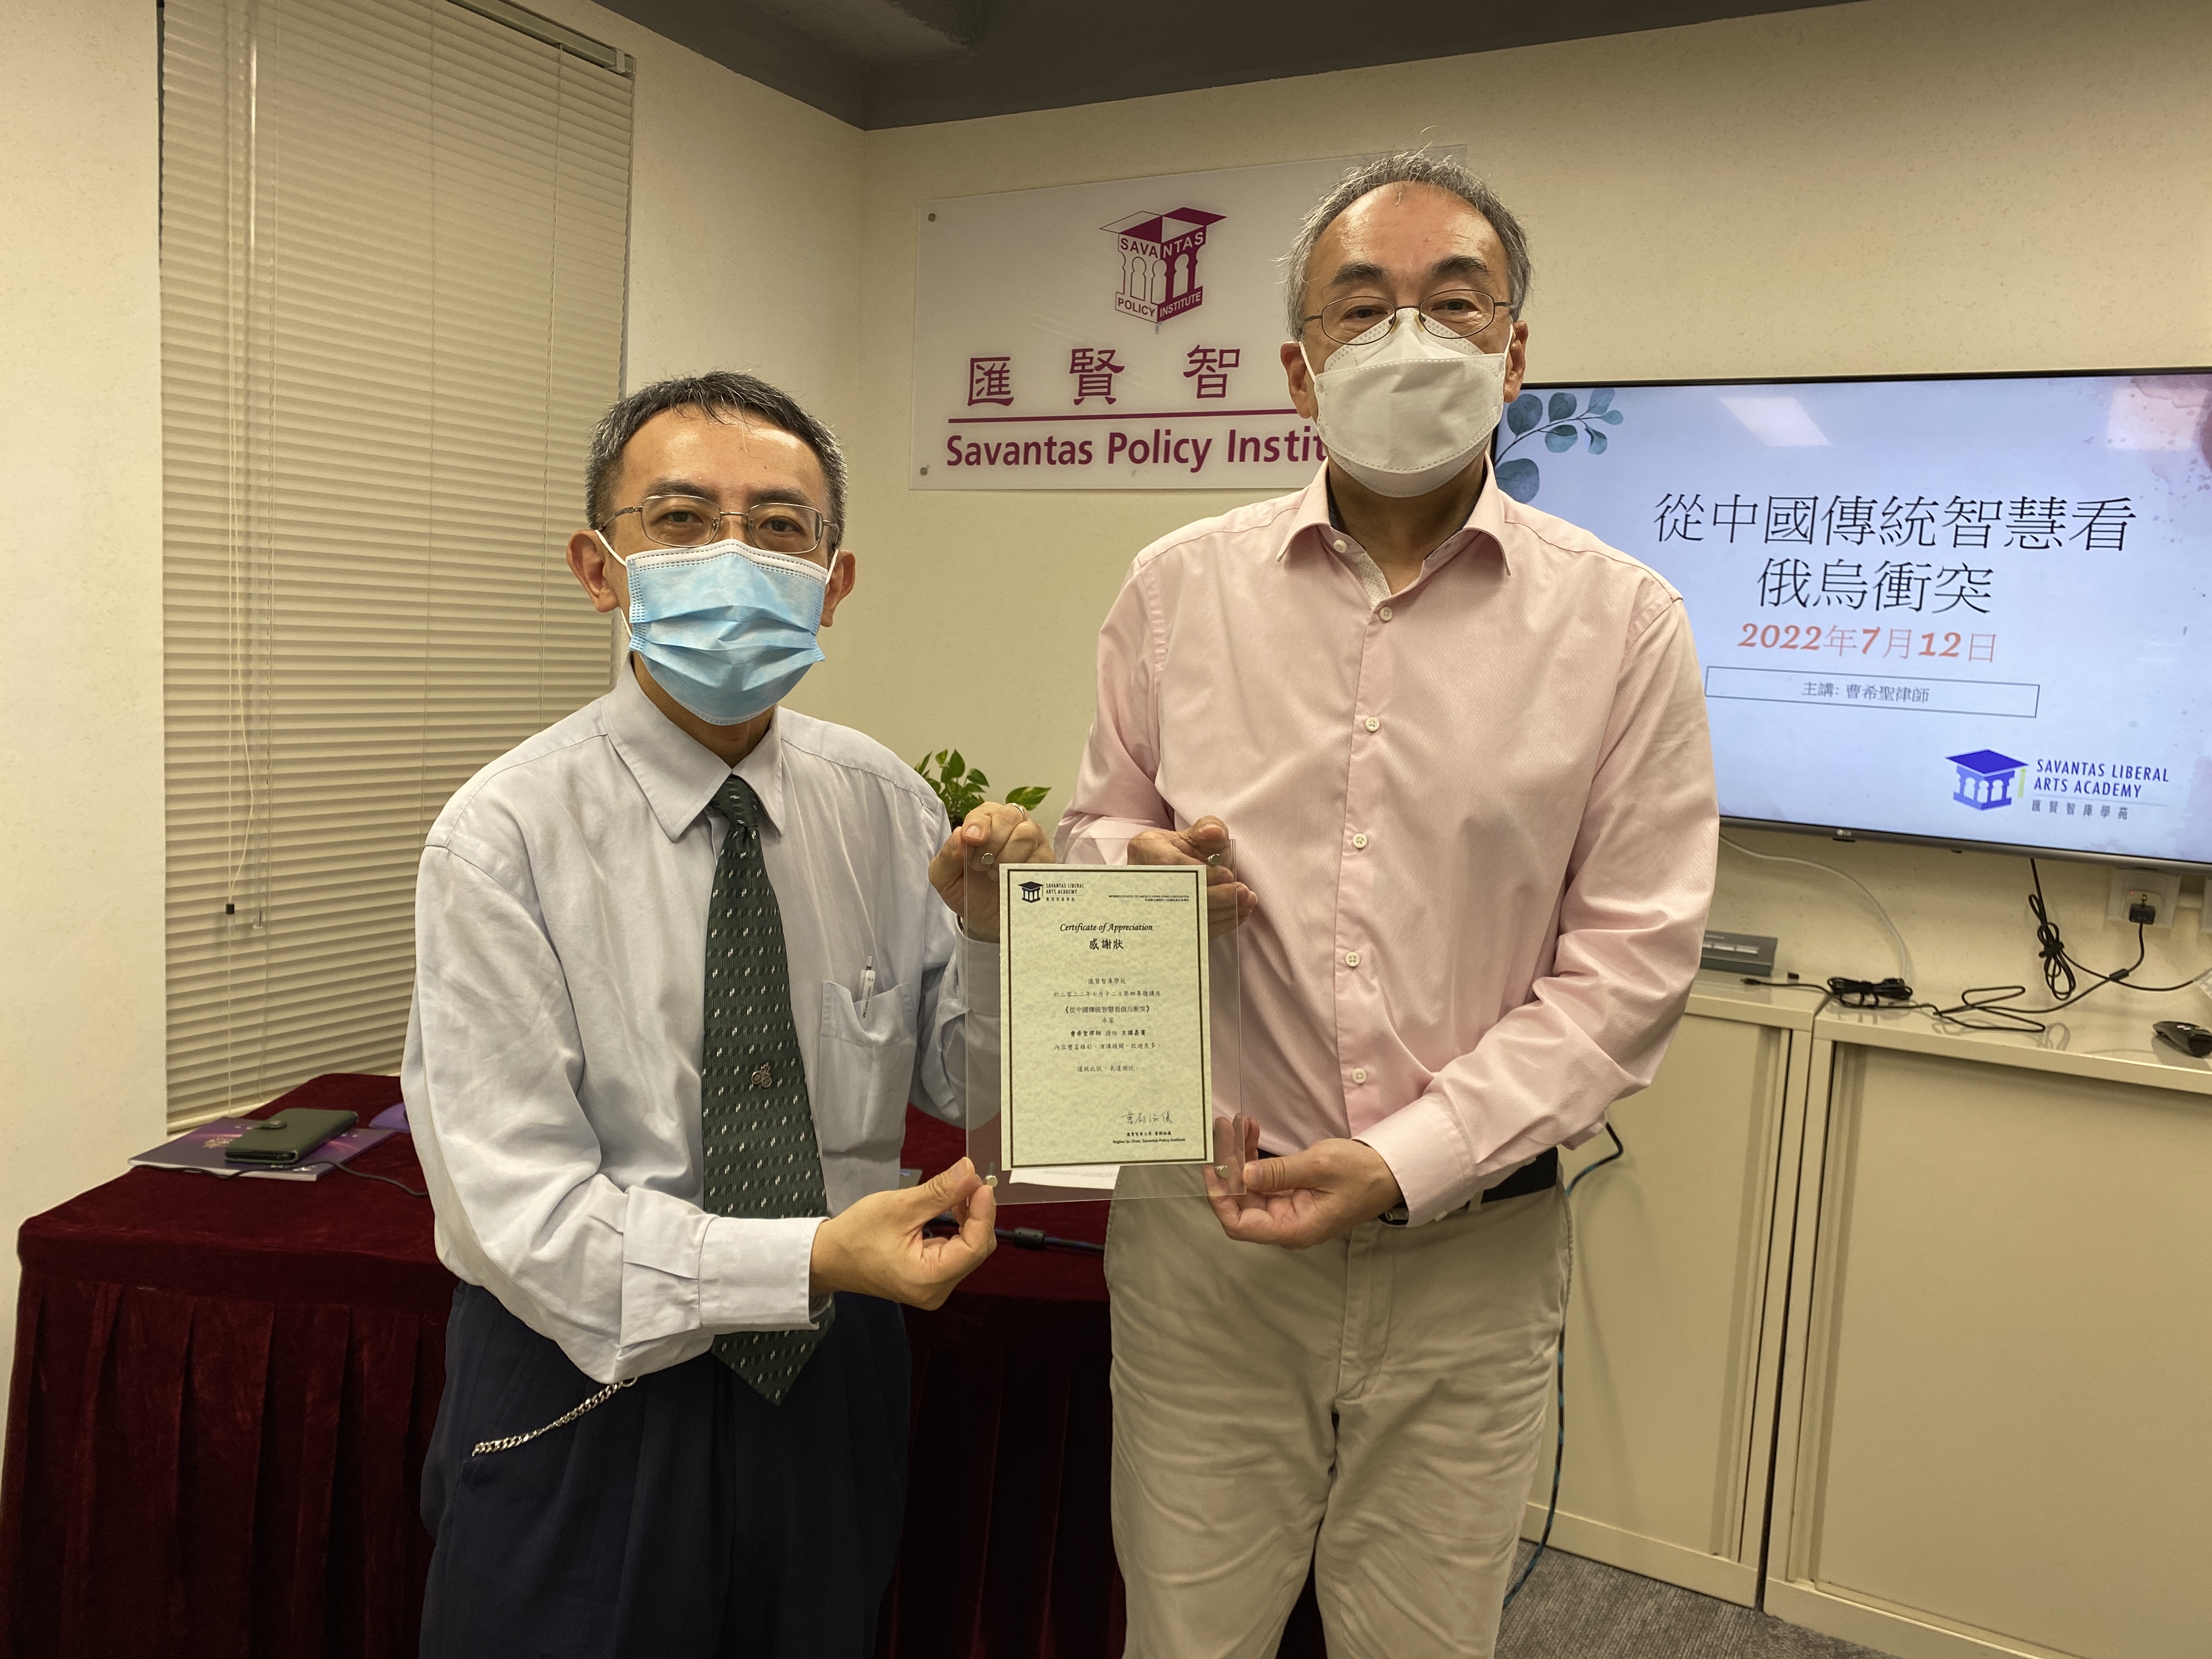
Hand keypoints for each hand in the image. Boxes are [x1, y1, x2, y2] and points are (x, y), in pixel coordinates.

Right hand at [808, 1158, 997, 1307]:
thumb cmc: (857, 1234)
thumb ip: (940, 1191)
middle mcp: (936, 1291)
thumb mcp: (900, 1207)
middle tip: (969, 1182)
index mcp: (928, 1279)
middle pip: (976, 1250)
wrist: (829, 1257)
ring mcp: (934, 1288)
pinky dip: (958, 1229)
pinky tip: (951, 1209)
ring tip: (957, 1193)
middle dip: (978, 1215)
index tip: (981, 1185)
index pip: (975, 1247)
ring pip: (968, 1251)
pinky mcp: (930, 1280)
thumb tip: (971, 1171)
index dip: (984, 1214)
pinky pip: (956, 1253)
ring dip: (969, 1220)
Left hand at [928, 802, 1051, 941]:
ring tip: (995, 875)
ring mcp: (1032, 842)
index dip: (979, 823)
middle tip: (981, 865)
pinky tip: (1012, 881)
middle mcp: (1011, 827)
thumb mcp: (945, 877)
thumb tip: (960, 835)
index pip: (986, 810)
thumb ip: (948, 855)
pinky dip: (1024, 868)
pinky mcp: (1045, 861)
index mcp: (985, 823)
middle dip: (993, 840)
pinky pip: (1041, 855)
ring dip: (1008, 855)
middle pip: (1010, 814)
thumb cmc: (967, 891)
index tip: (972, 840)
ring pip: (1027, 833)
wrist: (987, 920)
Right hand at [1128, 814, 1257, 934]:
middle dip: (1215, 896)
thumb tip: (1214, 832)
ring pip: (1184, 917)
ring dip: (1221, 912)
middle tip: (1242, 893)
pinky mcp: (1165, 924)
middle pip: (1176, 895)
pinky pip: (1191, 931)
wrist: (1180, 869)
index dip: (1201, 873)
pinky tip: (1237, 914)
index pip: (1170, 864)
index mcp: (1145, 849)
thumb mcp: (1199, 832)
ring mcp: (1149, 906)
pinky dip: (1218, 924)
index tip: (1227, 875)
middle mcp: (1141, 879)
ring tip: (1246, 903)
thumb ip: (1209, 827)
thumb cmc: (1189, 850)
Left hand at [1203, 1129, 1402, 1249]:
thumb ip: (1279, 1173)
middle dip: (1230, 1166)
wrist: (1390, 1171)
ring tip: (1238, 1124)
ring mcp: (1290, 1210)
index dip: (1220, 1198)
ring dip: (1241, 1156)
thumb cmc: (1362, 1173)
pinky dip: (1256, 1157)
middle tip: (1225, 1130)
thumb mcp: (1320, 1167)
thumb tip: (1243, 1175)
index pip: (1239, 1225)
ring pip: (1251, 1186)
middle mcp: (1287, 1224)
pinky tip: (1252, 1133)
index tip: (1213, 1167)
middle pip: (1242, 1202)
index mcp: (1293, 1228)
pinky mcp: (1294, 1195)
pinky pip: (1265, 1179)